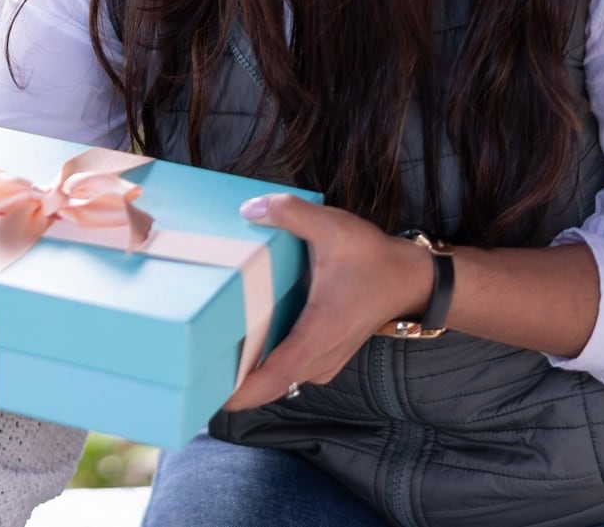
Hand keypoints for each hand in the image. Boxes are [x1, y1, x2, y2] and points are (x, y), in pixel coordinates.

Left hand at [219, 194, 431, 411]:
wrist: (412, 280)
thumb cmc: (374, 259)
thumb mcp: (333, 228)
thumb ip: (291, 213)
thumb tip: (250, 208)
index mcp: (317, 336)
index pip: (271, 379)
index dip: (238, 393)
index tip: (207, 394)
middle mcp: (319, 358)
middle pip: (267, 387)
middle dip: (230, 385)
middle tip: (191, 368)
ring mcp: (324, 361)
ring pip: (277, 380)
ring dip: (246, 375)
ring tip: (206, 356)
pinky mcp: (324, 355)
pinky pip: (287, 370)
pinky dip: (264, 365)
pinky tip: (240, 344)